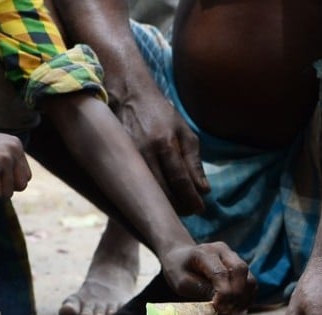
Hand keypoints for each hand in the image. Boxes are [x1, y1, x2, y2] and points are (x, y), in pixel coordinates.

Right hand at [116, 91, 208, 214]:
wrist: (129, 95)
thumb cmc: (160, 114)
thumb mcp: (183, 131)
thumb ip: (194, 161)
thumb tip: (204, 189)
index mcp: (165, 143)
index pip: (181, 180)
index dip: (192, 198)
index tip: (201, 208)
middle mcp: (146, 152)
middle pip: (163, 192)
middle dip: (179, 207)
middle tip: (190, 212)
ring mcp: (129, 157)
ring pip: (147, 192)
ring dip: (164, 206)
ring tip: (176, 209)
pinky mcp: (117, 159)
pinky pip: (134, 185)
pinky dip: (147, 196)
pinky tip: (156, 200)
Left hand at [158, 242, 254, 312]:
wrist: (181, 257)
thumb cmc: (178, 270)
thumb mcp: (181, 282)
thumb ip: (201, 290)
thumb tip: (221, 303)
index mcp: (205, 253)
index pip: (221, 273)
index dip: (223, 293)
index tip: (218, 308)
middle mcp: (223, 251)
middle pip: (241, 270)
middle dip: (236, 294)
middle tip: (226, 310)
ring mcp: (234, 257)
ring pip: (250, 277)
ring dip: (244, 298)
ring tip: (231, 311)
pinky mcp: (239, 267)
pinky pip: (250, 283)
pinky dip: (247, 297)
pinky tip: (236, 307)